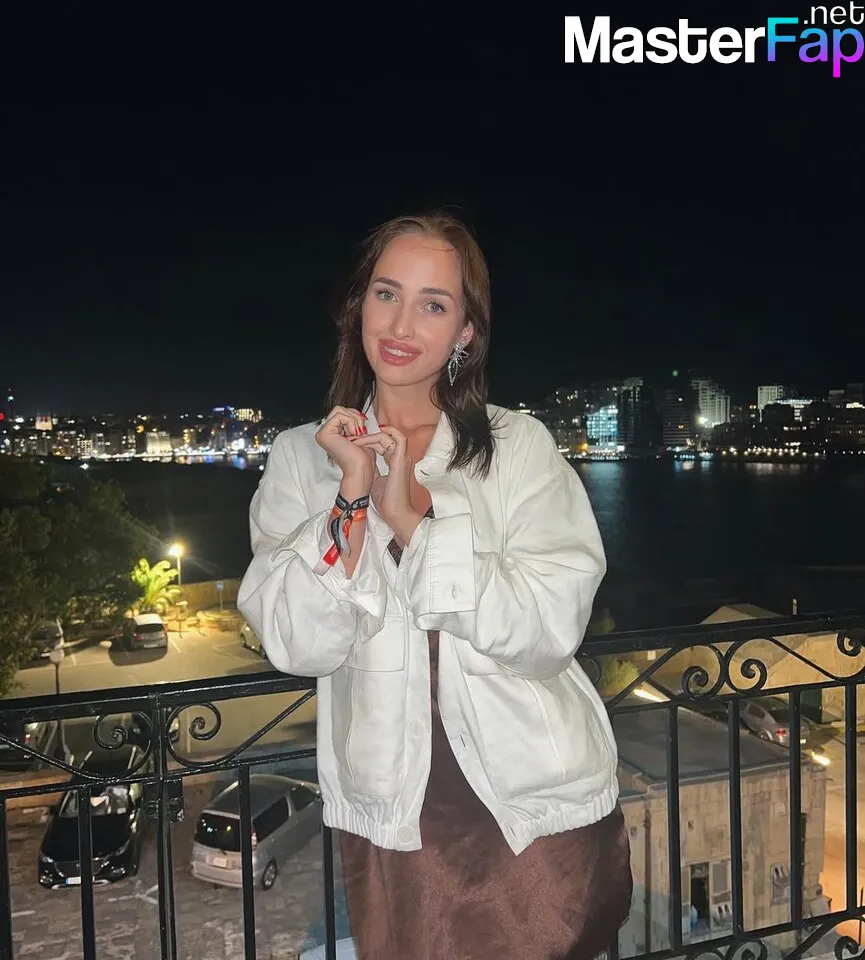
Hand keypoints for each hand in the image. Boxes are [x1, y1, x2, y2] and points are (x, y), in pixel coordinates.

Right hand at [314, 406, 374, 489]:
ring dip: (353, 420)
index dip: (355, 416)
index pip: (341, 412)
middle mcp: (324, 433)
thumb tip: (358, 413)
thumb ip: (355, 423)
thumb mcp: (360, 436)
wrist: (361, 470)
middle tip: (360, 432)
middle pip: (339, 409)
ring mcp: (322, 434)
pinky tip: (354, 435)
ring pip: (339, 410)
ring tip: (358, 434)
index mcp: (331, 434)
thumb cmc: (362, 459)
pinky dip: (351, 423)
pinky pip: (339, 416)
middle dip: (354, 417)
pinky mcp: (324, 434)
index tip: (362, 428)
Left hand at [351, 426, 423, 545]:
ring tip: (357, 439)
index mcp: (396, 463)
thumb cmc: (387, 501)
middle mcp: (401, 458)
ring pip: (389, 436)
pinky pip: (398, 438)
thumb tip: (363, 464)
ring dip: (372, 436)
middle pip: (385, 439)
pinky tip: (371, 435)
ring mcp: (403, 458)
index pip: (383, 445)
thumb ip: (373, 470)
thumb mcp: (376, 480)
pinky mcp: (402, 459)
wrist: (395, 512)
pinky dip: (387, 432)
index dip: (369, 442)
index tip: (354, 443)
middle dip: (367, 437)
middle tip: (352, 439)